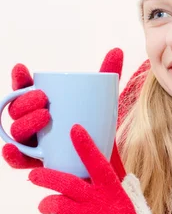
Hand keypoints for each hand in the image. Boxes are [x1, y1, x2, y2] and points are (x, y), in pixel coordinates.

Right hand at [2, 49, 124, 175]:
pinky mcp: (36, 163)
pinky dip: (12, 155)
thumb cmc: (97, 124)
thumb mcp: (103, 101)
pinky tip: (12, 150)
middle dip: (25, 100)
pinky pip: (18, 160)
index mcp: (42, 103)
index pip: (24, 88)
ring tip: (44, 117)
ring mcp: (33, 142)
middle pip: (18, 109)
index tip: (23, 69)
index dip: (19, 79)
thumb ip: (108, 76)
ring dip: (24, 123)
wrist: (105, 158)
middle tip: (44, 98)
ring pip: (17, 132)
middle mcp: (32, 121)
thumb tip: (117, 50)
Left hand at [29, 124, 167, 213]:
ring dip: (46, 206)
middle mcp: (102, 205)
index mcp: (115, 195)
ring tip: (46, 209)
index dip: (86, 146)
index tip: (75, 129)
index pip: (99, 164)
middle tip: (33, 177)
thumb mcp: (123, 210)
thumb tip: (83, 180)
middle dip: (44, 177)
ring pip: (54, 205)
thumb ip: (105, 195)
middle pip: (66, 183)